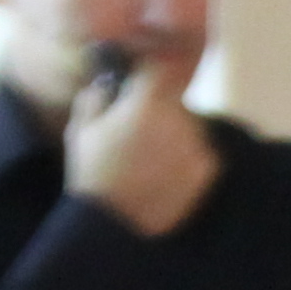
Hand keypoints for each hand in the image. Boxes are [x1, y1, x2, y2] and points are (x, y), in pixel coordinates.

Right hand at [69, 55, 217, 235]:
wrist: (115, 223)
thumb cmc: (92, 174)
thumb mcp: (81, 129)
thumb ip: (97, 96)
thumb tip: (110, 81)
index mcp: (147, 103)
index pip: (162, 66)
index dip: (153, 71)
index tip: (143, 79)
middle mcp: (179, 119)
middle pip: (176, 99)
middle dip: (161, 107)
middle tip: (138, 129)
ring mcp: (198, 144)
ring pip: (190, 126)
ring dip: (175, 133)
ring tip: (148, 157)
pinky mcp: (209, 169)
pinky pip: (200, 151)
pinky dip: (186, 157)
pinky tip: (161, 173)